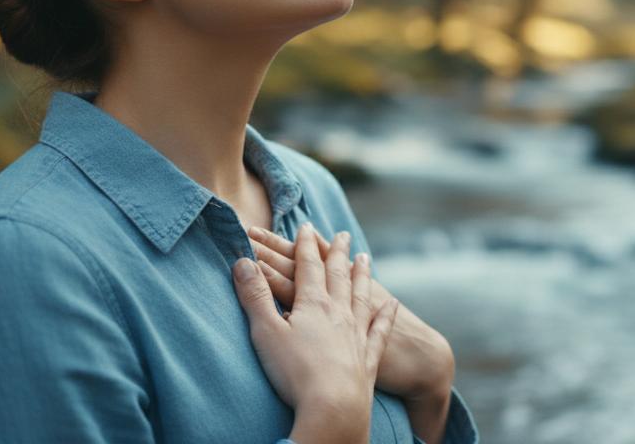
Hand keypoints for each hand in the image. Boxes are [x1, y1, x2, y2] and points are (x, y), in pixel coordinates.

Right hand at [246, 226, 455, 404]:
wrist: (334, 408)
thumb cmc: (295, 372)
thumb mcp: (266, 331)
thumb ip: (255, 296)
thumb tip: (242, 261)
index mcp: (314, 304)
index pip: (309, 267)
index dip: (305, 246)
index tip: (306, 226)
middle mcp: (340, 313)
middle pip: (339, 275)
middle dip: (337, 253)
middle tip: (342, 234)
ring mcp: (357, 334)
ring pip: (361, 296)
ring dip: (362, 275)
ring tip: (366, 258)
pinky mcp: (368, 358)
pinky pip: (380, 330)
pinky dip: (386, 315)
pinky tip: (392, 304)